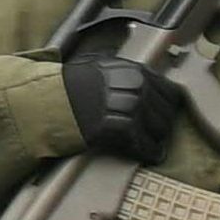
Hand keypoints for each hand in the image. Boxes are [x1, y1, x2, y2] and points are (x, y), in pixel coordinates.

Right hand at [62, 46, 175, 162]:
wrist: (50, 100)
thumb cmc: (70, 84)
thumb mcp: (99, 64)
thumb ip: (124, 71)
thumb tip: (140, 76)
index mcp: (135, 71)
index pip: (170, 91)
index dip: (167, 105)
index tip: (163, 112)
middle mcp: (139, 87)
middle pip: (167, 112)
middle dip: (161, 123)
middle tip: (155, 131)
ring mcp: (133, 108)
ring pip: (160, 130)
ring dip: (156, 138)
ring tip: (149, 142)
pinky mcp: (124, 129)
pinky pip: (147, 146)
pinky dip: (149, 152)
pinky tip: (148, 155)